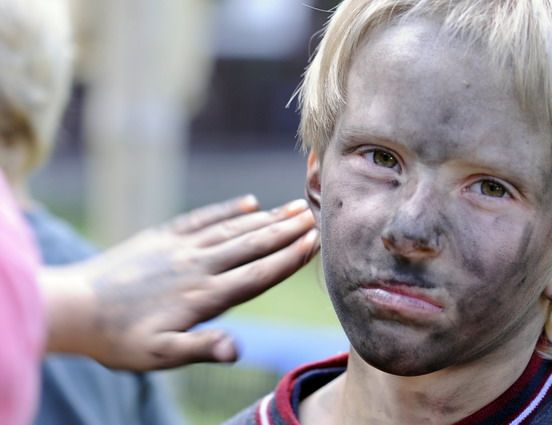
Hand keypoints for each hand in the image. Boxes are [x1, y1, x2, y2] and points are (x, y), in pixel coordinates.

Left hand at [42, 195, 318, 369]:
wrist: (72, 307)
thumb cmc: (118, 339)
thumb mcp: (158, 355)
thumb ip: (200, 348)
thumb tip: (237, 351)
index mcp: (203, 296)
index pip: (256, 274)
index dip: (288, 258)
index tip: (315, 240)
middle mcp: (198, 265)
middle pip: (252, 244)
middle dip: (287, 230)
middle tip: (315, 214)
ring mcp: (182, 247)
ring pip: (233, 228)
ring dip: (267, 218)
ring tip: (293, 206)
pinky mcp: (164, 236)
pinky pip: (203, 218)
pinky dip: (228, 209)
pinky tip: (248, 202)